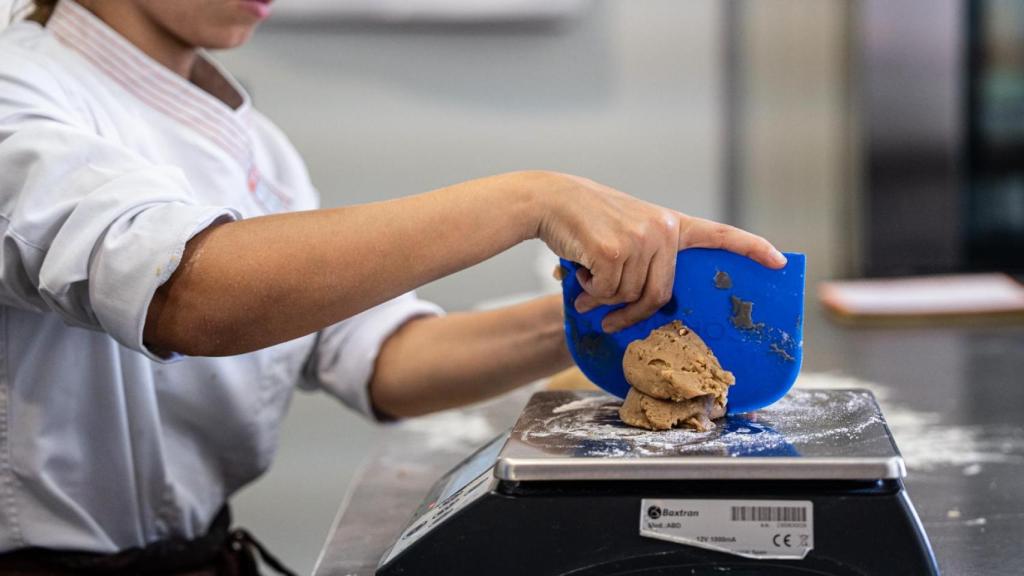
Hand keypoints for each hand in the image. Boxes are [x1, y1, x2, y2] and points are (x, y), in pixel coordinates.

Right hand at [533, 172, 785, 332]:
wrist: (550, 200)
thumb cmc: (585, 222)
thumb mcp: (627, 231)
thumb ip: (646, 259)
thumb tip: (645, 308)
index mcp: (671, 223)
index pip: (719, 234)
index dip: (751, 248)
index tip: (779, 260)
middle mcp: (663, 229)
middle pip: (659, 294)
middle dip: (630, 313)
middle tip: (607, 319)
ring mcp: (641, 238)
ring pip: (630, 296)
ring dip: (603, 299)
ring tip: (586, 279)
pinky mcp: (614, 249)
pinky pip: (608, 293)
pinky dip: (589, 293)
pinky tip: (579, 272)